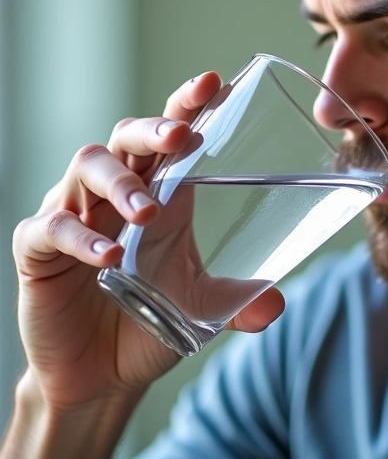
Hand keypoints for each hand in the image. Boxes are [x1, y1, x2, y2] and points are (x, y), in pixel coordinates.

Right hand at [12, 72, 285, 410]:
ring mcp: (75, 216)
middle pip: (127, 137)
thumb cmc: (150, 322)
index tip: (212, 82)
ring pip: (88, 167)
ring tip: (147, 211)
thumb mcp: (201, 308)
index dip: (187, 105)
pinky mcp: (39, 252)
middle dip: (153, 129)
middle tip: (181, 136)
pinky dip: (78, 237)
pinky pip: (51, 227)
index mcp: (160, 194)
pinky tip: (107, 259)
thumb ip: (239, 303)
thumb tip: (276, 304)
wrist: (101, 375)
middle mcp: (116, 194)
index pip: (171, 137)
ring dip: (120, 182)